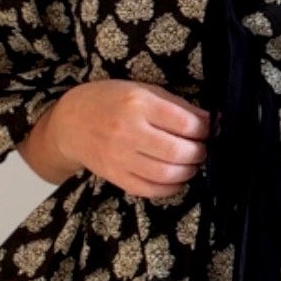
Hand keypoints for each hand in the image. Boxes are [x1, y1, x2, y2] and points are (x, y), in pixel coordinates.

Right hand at [53, 80, 209, 198]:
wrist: (71, 122)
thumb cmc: (110, 101)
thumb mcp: (142, 90)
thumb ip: (176, 105)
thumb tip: (210, 121)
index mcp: (138, 103)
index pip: (186, 124)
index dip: (205, 130)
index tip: (209, 130)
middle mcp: (128, 131)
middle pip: (179, 152)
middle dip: (199, 153)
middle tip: (201, 149)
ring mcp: (120, 157)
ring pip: (167, 174)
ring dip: (188, 171)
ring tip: (190, 163)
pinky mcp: (115, 176)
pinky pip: (151, 189)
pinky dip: (170, 187)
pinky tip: (176, 178)